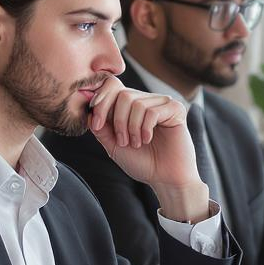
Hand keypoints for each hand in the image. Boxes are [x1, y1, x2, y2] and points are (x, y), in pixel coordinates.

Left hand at [88, 78, 208, 220]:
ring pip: (136, 103)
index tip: (97, 124)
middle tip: (123, 141)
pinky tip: (148, 140)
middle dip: (117, 120)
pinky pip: (152, 111)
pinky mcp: (175, 109)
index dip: (101, 101)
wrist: (164, 179)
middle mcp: (146, 100)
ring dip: (132, 128)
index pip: (112, 86)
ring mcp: (162, 103)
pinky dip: (145, 128)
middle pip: (122, 94)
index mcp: (131, 106)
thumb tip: (88, 111)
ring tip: (137, 143)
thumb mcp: (113, 145)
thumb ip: (100, 128)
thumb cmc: (142, 163)